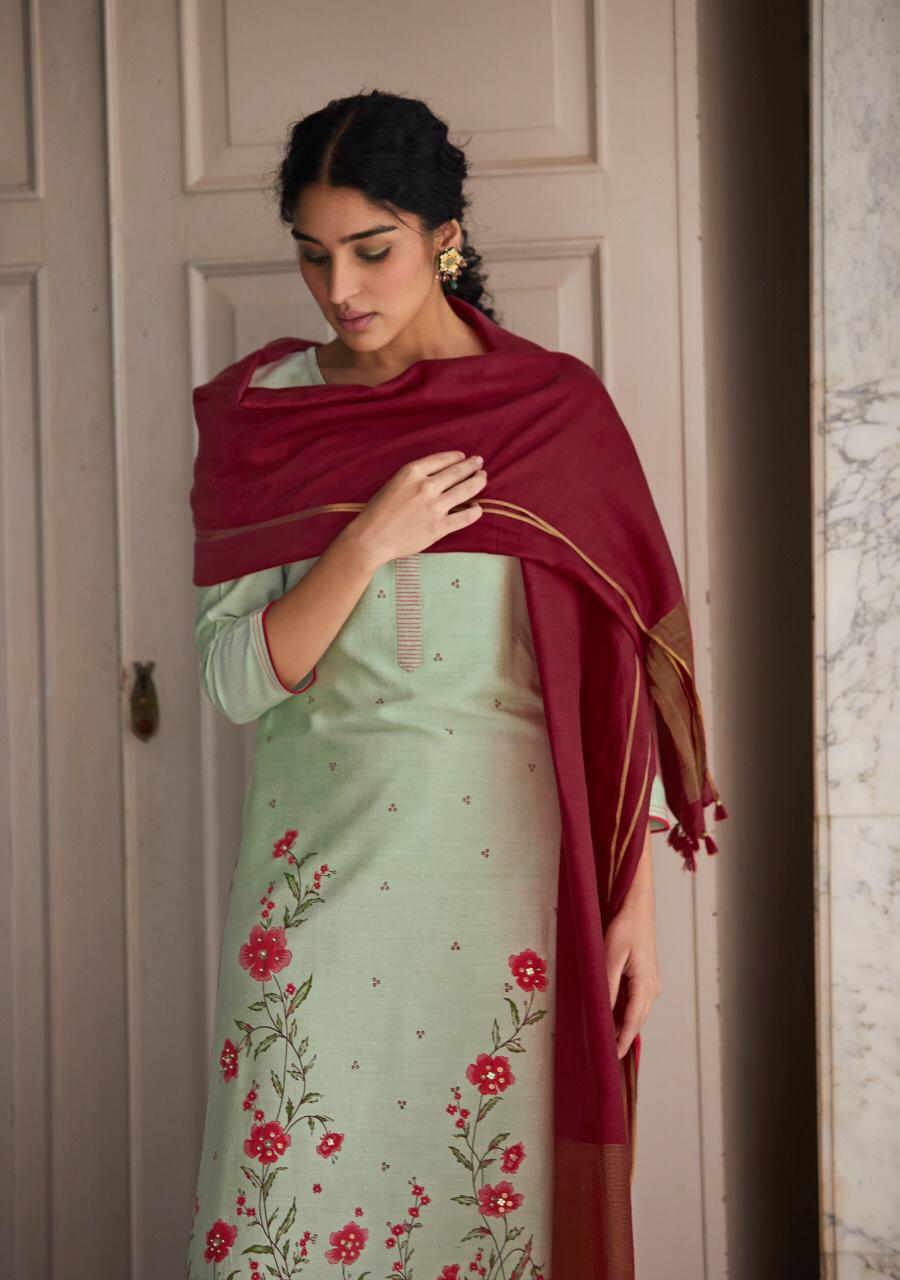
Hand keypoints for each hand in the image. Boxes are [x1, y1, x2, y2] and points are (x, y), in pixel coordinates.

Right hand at [348, 451, 487, 569]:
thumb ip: (415, 477)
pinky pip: (464, 517)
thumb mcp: (394, 483)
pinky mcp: (439, 527)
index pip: (443, 459)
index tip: (463, 457)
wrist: (370, 538)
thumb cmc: (378, 511)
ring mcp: (434, 507)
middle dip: (472, 466)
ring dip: (478, 482)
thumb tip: (438, 476)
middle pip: (458, 472)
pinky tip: (478, 508)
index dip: (457, 457)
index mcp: (413, 472)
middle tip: (480, 463)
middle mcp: (426, 486)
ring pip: (466, 490)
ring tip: (483, 478)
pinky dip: (474, 512)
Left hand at [605, 833, 662, 1059]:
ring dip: (620, 1026)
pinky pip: (634, 1002)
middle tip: (601, 1057)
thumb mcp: (609, 957)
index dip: (620, 1043)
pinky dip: (622, 1012)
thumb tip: (602, 1014)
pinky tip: (609, 1018)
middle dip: (620, 1038)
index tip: (610, 1061)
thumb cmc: (624, 927)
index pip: (631, 1024)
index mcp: (646, 987)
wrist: (636, 905)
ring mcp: (651, 984)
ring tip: (602, 1042)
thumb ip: (607, 987)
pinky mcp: (645, 978)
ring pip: (635, 1013)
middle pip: (635, 1022)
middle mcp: (653, 989)